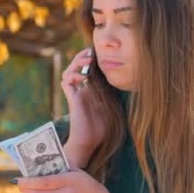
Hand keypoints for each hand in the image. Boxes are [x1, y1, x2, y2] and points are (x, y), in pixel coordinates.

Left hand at [14, 169, 119, 192]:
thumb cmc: (94, 191)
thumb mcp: (83, 175)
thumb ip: (68, 166)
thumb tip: (53, 159)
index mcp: (71, 182)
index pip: (44, 182)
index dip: (29, 181)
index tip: (20, 177)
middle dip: (25, 189)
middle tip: (20, 183)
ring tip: (26, 189)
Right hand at [60, 47, 104, 166]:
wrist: (89, 141)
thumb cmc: (101, 127)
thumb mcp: (112, 106)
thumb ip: (115, 94)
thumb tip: (127, 82)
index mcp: (90, 89)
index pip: (88, 69)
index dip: (91, 59)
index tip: (101, 53)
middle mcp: (81, 89)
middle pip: (76, 66)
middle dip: (82, 56)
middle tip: (92, 51)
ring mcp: (75, 93)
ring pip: (69, 71)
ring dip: (77, 62)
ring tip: (88, 59)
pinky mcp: (71, 98)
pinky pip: (66, 81)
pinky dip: (73, 75)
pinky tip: (82, 76)